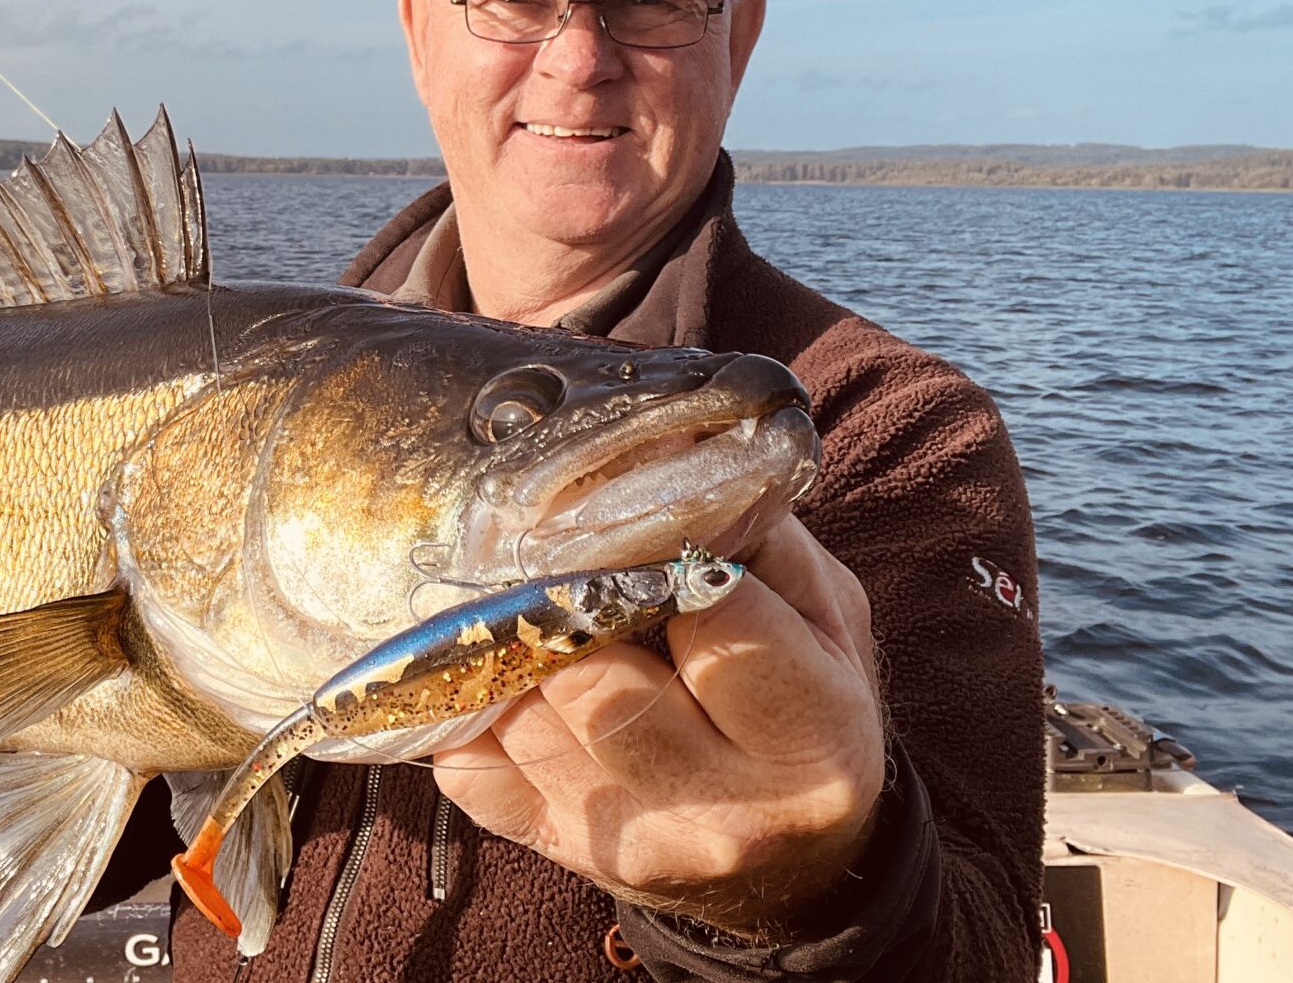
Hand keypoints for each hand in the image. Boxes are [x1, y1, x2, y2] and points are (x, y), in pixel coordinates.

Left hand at [432, 515, 884, 935]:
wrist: (790, 856)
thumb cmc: (805, 712)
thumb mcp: (824, 614)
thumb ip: (758, 532)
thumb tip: (670, 435)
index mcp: (812, 744)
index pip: (710, 616)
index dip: (665, 553)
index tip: (638, 520)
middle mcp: (723, 814)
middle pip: (593, 680)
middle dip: (569, 604)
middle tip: (560, 555)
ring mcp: (629, 842)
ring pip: (521, 714)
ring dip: (513, 647)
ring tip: (534, 606)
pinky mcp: (555, 848)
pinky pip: (468, 763)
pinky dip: (468, 704)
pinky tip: (500, 669)